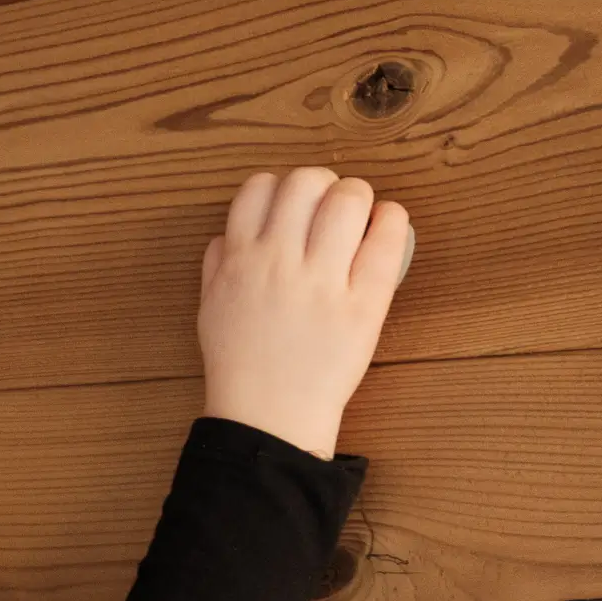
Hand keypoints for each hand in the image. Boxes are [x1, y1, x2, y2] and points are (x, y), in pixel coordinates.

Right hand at [198, 168, 411, 459]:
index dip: (281, 188)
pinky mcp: (361, 305)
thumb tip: (228, 236)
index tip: (294, 206)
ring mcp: (321, 283)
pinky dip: (391, 220)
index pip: (259, 187)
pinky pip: (384, 241)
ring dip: (357, 197)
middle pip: (305, 182)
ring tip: (359, 218)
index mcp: (239, 261)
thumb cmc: (239, 365)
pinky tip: (388, 226)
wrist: (267, 419)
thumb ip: (216, 266)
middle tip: (331, 208)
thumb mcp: (210, 309)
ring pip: (346, 199)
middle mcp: (278, 262)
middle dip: (322, 186)